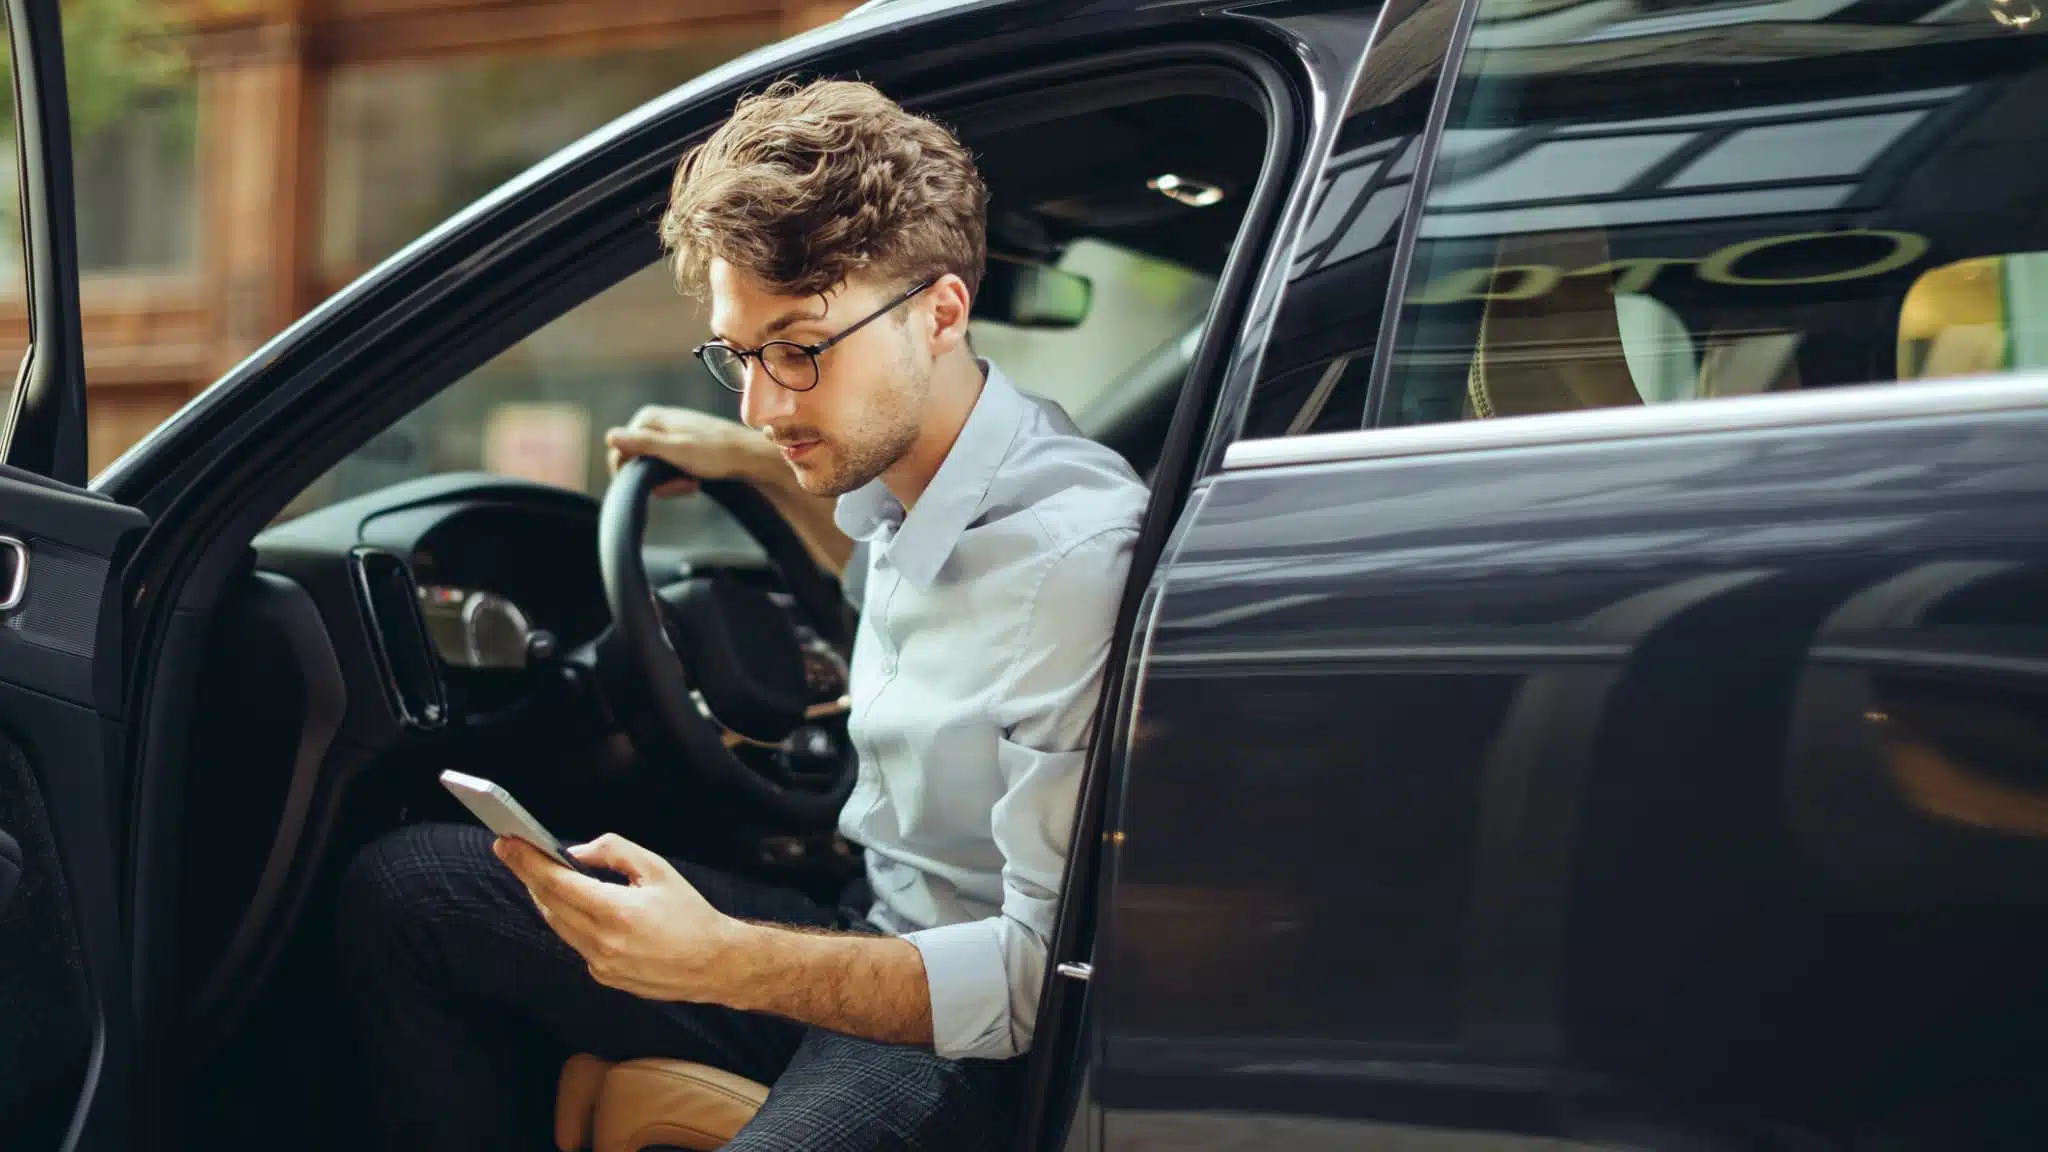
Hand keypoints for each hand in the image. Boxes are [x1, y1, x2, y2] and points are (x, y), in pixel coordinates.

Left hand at [493, 832, 740, 1001]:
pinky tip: (574, 906)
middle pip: (549, 904)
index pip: (557, 883)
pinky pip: (575, 942)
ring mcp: (600, 964)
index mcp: (617, 912)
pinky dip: (569, 920)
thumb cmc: (690, 913)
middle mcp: (603, 942)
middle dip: (528, 875)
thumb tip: (576, 854)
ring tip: (537, 874)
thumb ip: (614, 853)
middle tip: (513, 851)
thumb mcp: (658, 870)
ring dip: (545, 898)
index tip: (507, 843)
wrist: (714, 963)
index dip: (528, 861)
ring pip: (558, 925)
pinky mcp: (603, 977)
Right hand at [604, 406, 775, 498]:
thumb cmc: (716, 452)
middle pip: (637, 460)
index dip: (633, 473)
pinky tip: (695, 483)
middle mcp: (657, 423)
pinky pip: (668, 468)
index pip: (619, 450)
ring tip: (691, 484)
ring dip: (670, 483)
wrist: (751, 457)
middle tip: (682, 485)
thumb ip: (643, 444)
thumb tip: (609, 436)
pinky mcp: (683, 448)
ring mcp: (671, 435)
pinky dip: (679, 480)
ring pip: (653, 468)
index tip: (656, 486)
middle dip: (656, 480)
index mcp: (650, 417)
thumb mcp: (676, 450)